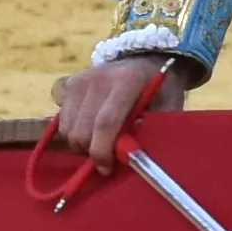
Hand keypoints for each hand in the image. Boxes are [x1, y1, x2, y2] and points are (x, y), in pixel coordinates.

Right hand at [50, 51, 186, 165]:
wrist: (146, 60)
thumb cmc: (160, 91)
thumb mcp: (168, 107)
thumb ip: (152, 130)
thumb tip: (131, 156)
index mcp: (127, 81)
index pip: (105, 123)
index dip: (103, 151)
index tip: (106, 169)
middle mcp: (100, 77)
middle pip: (83, 130)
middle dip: (91, 152)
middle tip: (107, 158)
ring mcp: (81, 79)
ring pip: (69, 129)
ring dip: (81, 144)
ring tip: (100, 143)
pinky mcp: (71, 83)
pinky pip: (63, 122)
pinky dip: (73, 134)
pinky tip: (90, 131)